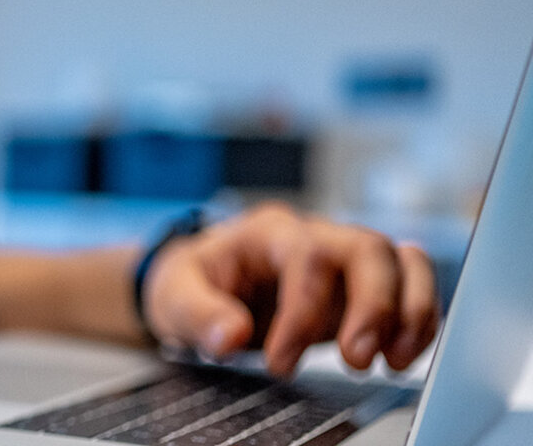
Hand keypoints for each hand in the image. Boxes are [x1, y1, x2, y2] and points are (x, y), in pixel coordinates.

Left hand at [143, 202, 438, 376]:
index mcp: (268, 231)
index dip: (302, 313)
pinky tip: (402, 354)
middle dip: (372, 307)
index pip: (305, 258)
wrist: (199, 284)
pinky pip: (409, 288)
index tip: (280, 362)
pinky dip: (418, 319)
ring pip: (402, 262)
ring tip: (393, 361)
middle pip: (367, 249)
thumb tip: (230, 336)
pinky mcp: (359, 288)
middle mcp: (315, 236)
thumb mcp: (174, 296)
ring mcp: (342, 260)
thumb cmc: (189, 282)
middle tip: (356, 361)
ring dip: (409, 312)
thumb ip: (199, 314)